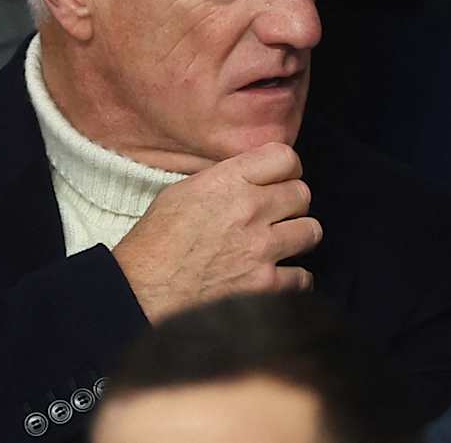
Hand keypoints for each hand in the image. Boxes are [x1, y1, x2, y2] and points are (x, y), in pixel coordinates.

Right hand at [112, 142, 321, 322]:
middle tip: (278, 215)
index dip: (287, 168)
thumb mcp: (180, 193)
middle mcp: (250, 209)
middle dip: (292, 204)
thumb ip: (222, 181)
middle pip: (302, 193)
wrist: (140, 294)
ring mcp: (261, 248)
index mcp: (228, 181)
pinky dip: (293, 278)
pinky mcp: (264, 285)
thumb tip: (251, 178)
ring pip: (311, 230)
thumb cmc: (153, 244)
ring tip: (282, 244)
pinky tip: (278, 277)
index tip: (281, 179)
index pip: (284, 157)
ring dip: (298, 237)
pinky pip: (303, 276)